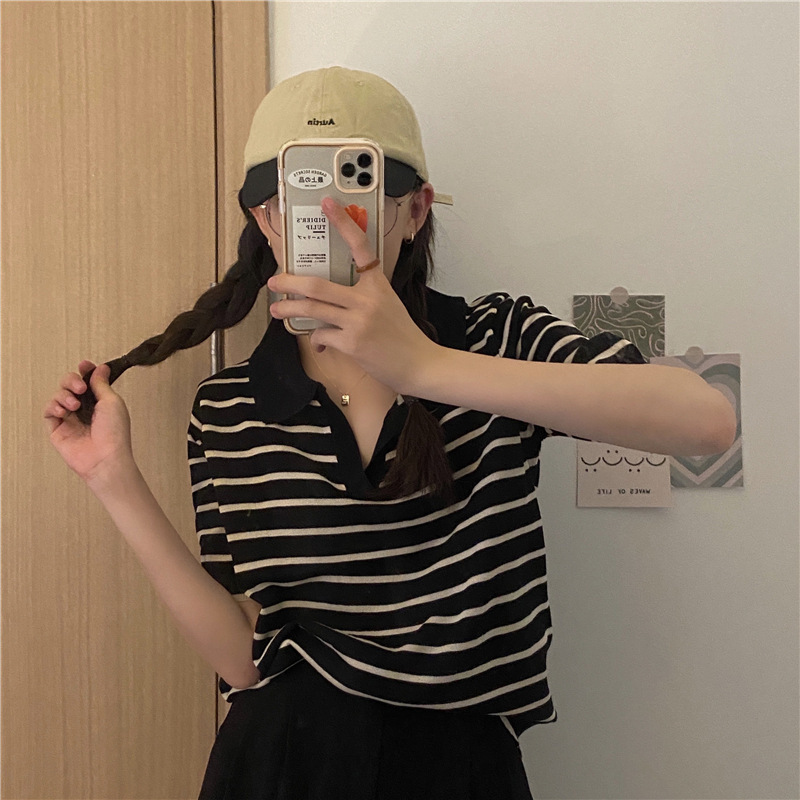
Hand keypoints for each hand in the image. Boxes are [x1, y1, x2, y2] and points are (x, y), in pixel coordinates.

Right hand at [44, 360, 134, 485]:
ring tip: (75, 404)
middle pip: (70, 385)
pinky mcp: (58, 429)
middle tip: (80, 387)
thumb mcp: (112, 401)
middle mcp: (85, 409)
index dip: (85, 372)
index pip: (88, 381)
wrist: (105, 457)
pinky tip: (64, 411)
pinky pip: (49, 411)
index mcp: (101, 402)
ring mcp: (71, 419)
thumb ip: (101, 384)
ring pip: (59, 396)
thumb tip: (101, 368)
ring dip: (65, 395)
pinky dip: (54, 406)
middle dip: (72, 381)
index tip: (85, 365)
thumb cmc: (114, 433)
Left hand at [267, 196, 439, 393]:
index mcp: (377, 285)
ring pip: (312, 309)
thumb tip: (331, 297)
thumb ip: (363, 295)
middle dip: (289, 282)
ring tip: (277, 310)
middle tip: (274, 281)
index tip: (328, 205)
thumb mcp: (388, 304)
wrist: (419, 363)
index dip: (342, 223)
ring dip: (288, 309)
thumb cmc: (402, 336)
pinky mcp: (352, 343)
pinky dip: (316, 339)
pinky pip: (321, 335)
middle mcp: (367, 299)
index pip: (360, 246)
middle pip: (317, 285)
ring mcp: (358, 321)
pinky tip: (320, 343)